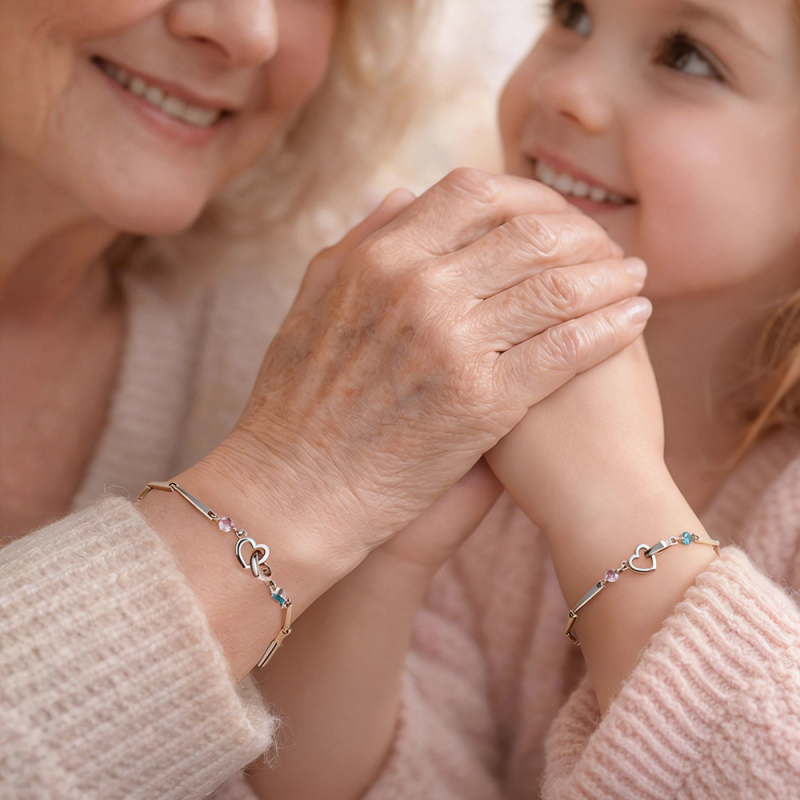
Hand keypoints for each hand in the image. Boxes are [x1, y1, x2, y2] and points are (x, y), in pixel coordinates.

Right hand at [211, 169, 649, 577]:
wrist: (295, 491)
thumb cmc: (297, 403)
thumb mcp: (312, 303)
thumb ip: (359, 241)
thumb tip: (404, 191)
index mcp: (378, 259)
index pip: (473, 195)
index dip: (526, 198)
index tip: (551, 217)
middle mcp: (418, 289)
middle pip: (528, 235)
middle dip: (582, 234)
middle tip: (609, 247)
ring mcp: (452, 344)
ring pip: (557, 287)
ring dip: (608, 277)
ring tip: (633, 279)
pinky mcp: (482, 402)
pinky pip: (564, 348)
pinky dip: (608, 327)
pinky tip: (633, 320)